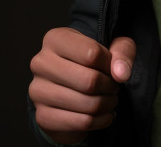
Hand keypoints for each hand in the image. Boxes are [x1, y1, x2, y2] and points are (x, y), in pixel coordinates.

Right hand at [29, 27, 135, 144]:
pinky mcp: (43, 116)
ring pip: (87, 104)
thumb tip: (121, 74)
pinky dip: (101, 120)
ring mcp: (38, 91)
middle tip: (113, 86)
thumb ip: (123, 52)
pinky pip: (82, 122)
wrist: (70, 87)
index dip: (110, 64)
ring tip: (109, 98)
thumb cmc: (93, 61)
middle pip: (90, 81)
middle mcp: (41, 63)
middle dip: (110, 86)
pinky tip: (103, 114)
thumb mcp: (114, 46)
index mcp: (55, 39)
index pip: (92, 53)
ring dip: (107, 104)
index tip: (111, 67)